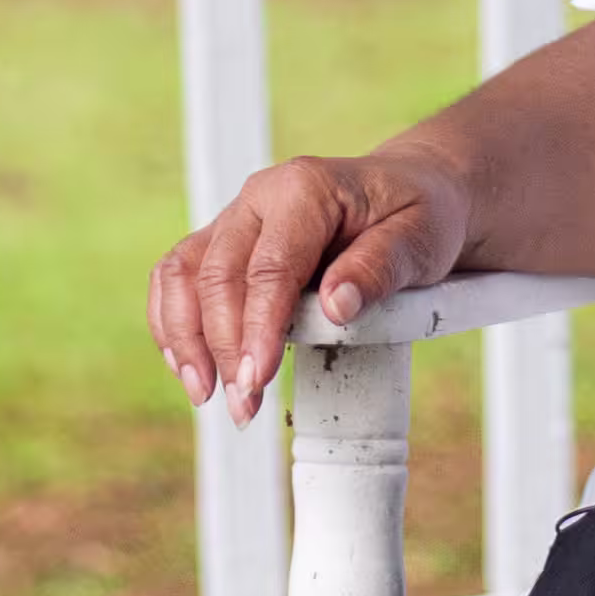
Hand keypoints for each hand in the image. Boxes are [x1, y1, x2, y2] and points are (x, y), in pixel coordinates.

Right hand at [147, 149, 468, 422]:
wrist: (411, 193)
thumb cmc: (418, 217)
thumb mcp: (420, 239)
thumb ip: (379, 268)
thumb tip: (337, 307)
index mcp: (305, 189)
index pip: (270, 266)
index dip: (258, 326)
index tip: (257, 378)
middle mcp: (260, 198)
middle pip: (219, 275)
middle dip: (223, 347)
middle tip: (244, 405)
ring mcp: (237, 218)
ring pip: (184, 274)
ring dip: (186, 338)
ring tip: (205, 395)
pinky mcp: (226, 242)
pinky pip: (179, 276)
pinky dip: (173, 322)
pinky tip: (191, 367)